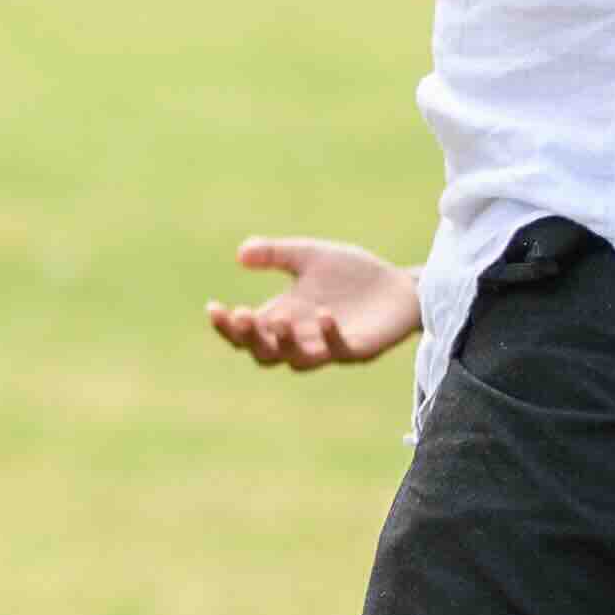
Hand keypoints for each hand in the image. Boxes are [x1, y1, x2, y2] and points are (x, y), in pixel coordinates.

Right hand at [206, 237, 420, 372]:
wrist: (401, 286)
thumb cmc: (353, 274)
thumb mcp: (310, 255)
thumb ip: (276, 254)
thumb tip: (239, 253)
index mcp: (283, 318)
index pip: (246, 332)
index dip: (227, 325)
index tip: (212, 307)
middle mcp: (301, 338)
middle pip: (263, 353)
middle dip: (249, 338)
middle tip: (243, 315)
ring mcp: (328, 348)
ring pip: (297, 360)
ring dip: (284, 343)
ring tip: (279, 318)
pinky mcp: (358, 349)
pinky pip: (338, 351)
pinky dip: (329, 336)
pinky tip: (325, 315)